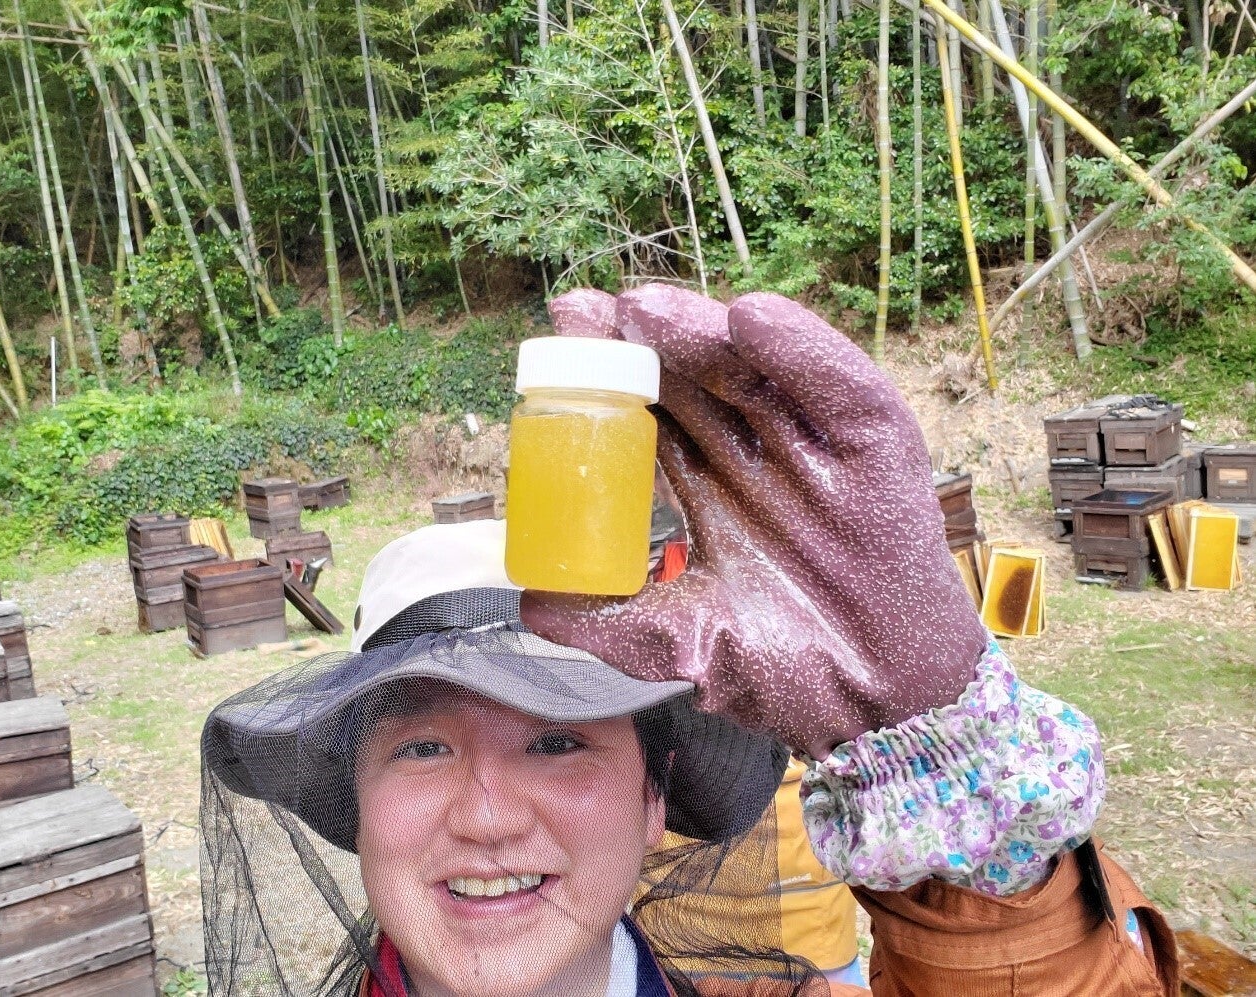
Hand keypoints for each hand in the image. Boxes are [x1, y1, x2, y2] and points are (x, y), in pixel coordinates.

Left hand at [523, 285, 987, 758]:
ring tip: (647, 310)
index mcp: (707, 489)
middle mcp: (755, 454)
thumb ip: (613, 624)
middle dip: (635, 338)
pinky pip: (840, 388)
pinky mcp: (877, 445)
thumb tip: (529, 604)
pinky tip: (753, 320)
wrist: (881, 705)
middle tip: (584, 309)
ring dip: (699, 331)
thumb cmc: (788, 672)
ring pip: (754, 368)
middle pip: (691, 377)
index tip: (553, 354)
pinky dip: (802, 351)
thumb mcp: (685, 646)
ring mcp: (814, 444)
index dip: (602, 385)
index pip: (648, 419)